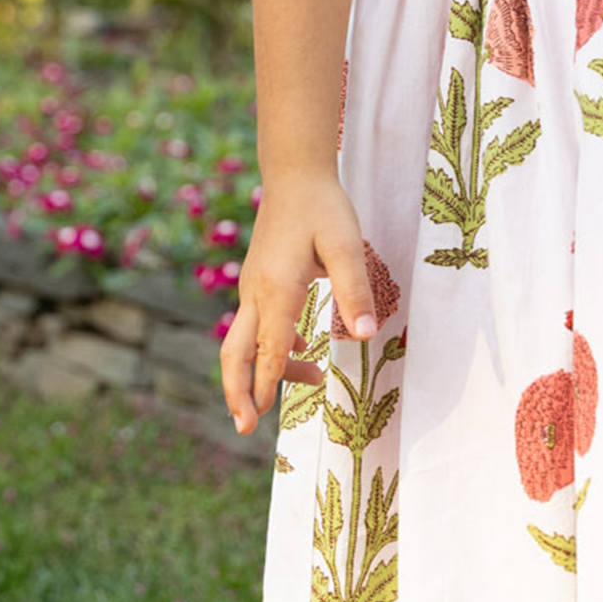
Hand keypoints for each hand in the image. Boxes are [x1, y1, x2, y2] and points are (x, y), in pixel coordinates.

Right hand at [220, 171, 377, 435]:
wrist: (295, 174)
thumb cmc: (322, 207)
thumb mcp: (345, 246)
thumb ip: (354, 290)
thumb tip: (366, 334)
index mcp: (276, 290)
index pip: (266, 349)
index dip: (263, 384)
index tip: (258, 420)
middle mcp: (256, 293)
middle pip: (236, 353)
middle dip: (238, 393)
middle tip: (245, 428)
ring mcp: (253, 287)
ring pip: (245, 341)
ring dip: (265, 370)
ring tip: (313, 379)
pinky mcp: (259, 281)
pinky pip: (255, 325)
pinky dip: (271, 346)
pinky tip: (299, 348)